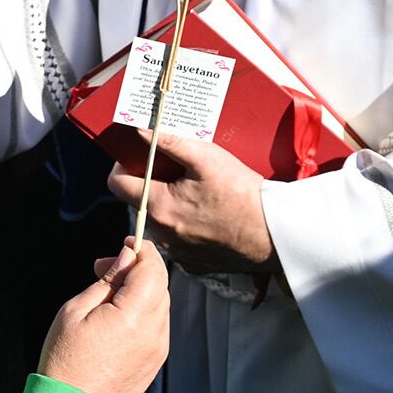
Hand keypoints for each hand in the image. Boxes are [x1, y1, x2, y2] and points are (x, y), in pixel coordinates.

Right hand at [37, 238, 170, 392]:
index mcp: (134, 316)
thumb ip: (107, 280)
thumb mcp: (75, 310)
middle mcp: (154, 331)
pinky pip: (157, 323)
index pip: (152, 268)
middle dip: (138, 267)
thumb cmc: (65, 362)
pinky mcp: (155, 361)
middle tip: (106, 267)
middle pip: (160, 282)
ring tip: (107, 293)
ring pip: (160, 302)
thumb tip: (127, 255)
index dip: (142, 248)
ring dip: (141, 288)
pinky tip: (118, 314)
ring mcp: (158, 348)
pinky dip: (143, 309)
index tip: (126, 240)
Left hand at [107, 131, 276, 274]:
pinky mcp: (194, 261)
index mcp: (160, 207)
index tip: (138, 156)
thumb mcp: (207, 158)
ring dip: (171, 202)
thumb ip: (170, 142)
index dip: (123, 165)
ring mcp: (178, 251)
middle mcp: (163, 233)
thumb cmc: (243, 194)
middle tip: (177, 167)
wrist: (275, 234)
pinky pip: (179, 237)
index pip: (117, 184)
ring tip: (198, 190)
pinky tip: (210, 212)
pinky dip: (187, 223)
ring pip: (161, 219)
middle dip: (153, 181)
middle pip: (142, 201)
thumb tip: (141, 130)